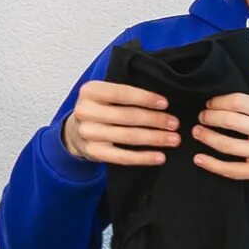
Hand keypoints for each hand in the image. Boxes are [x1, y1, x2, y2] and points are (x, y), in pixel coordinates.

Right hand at [60, 82, 181, 167]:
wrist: (74, 131)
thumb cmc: (98, 109)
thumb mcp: (104, 93)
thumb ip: (125, 93)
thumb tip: (161, 102)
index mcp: (90, 91)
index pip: (121, 93)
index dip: (145, 98)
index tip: (165, 104)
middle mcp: (86, 112)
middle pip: (127, 116)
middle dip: (155, 120)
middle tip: (174, 123)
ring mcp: (88, 133)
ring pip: (128, 136)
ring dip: (154, 138)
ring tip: (173, 139)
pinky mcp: (94, 152)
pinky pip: (122, 157)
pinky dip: (143, 157)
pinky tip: (159, 157)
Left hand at [191, 92, 248, 188]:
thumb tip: (235, 95)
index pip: (240, 102)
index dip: (220, 101)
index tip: (211, 103)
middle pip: (231, 121)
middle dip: (210, 117)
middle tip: (202, 116)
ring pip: (227, 146)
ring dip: (207, 137)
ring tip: (197, 132)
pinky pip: (231, 170)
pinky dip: (212, 165)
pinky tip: (200, 158)